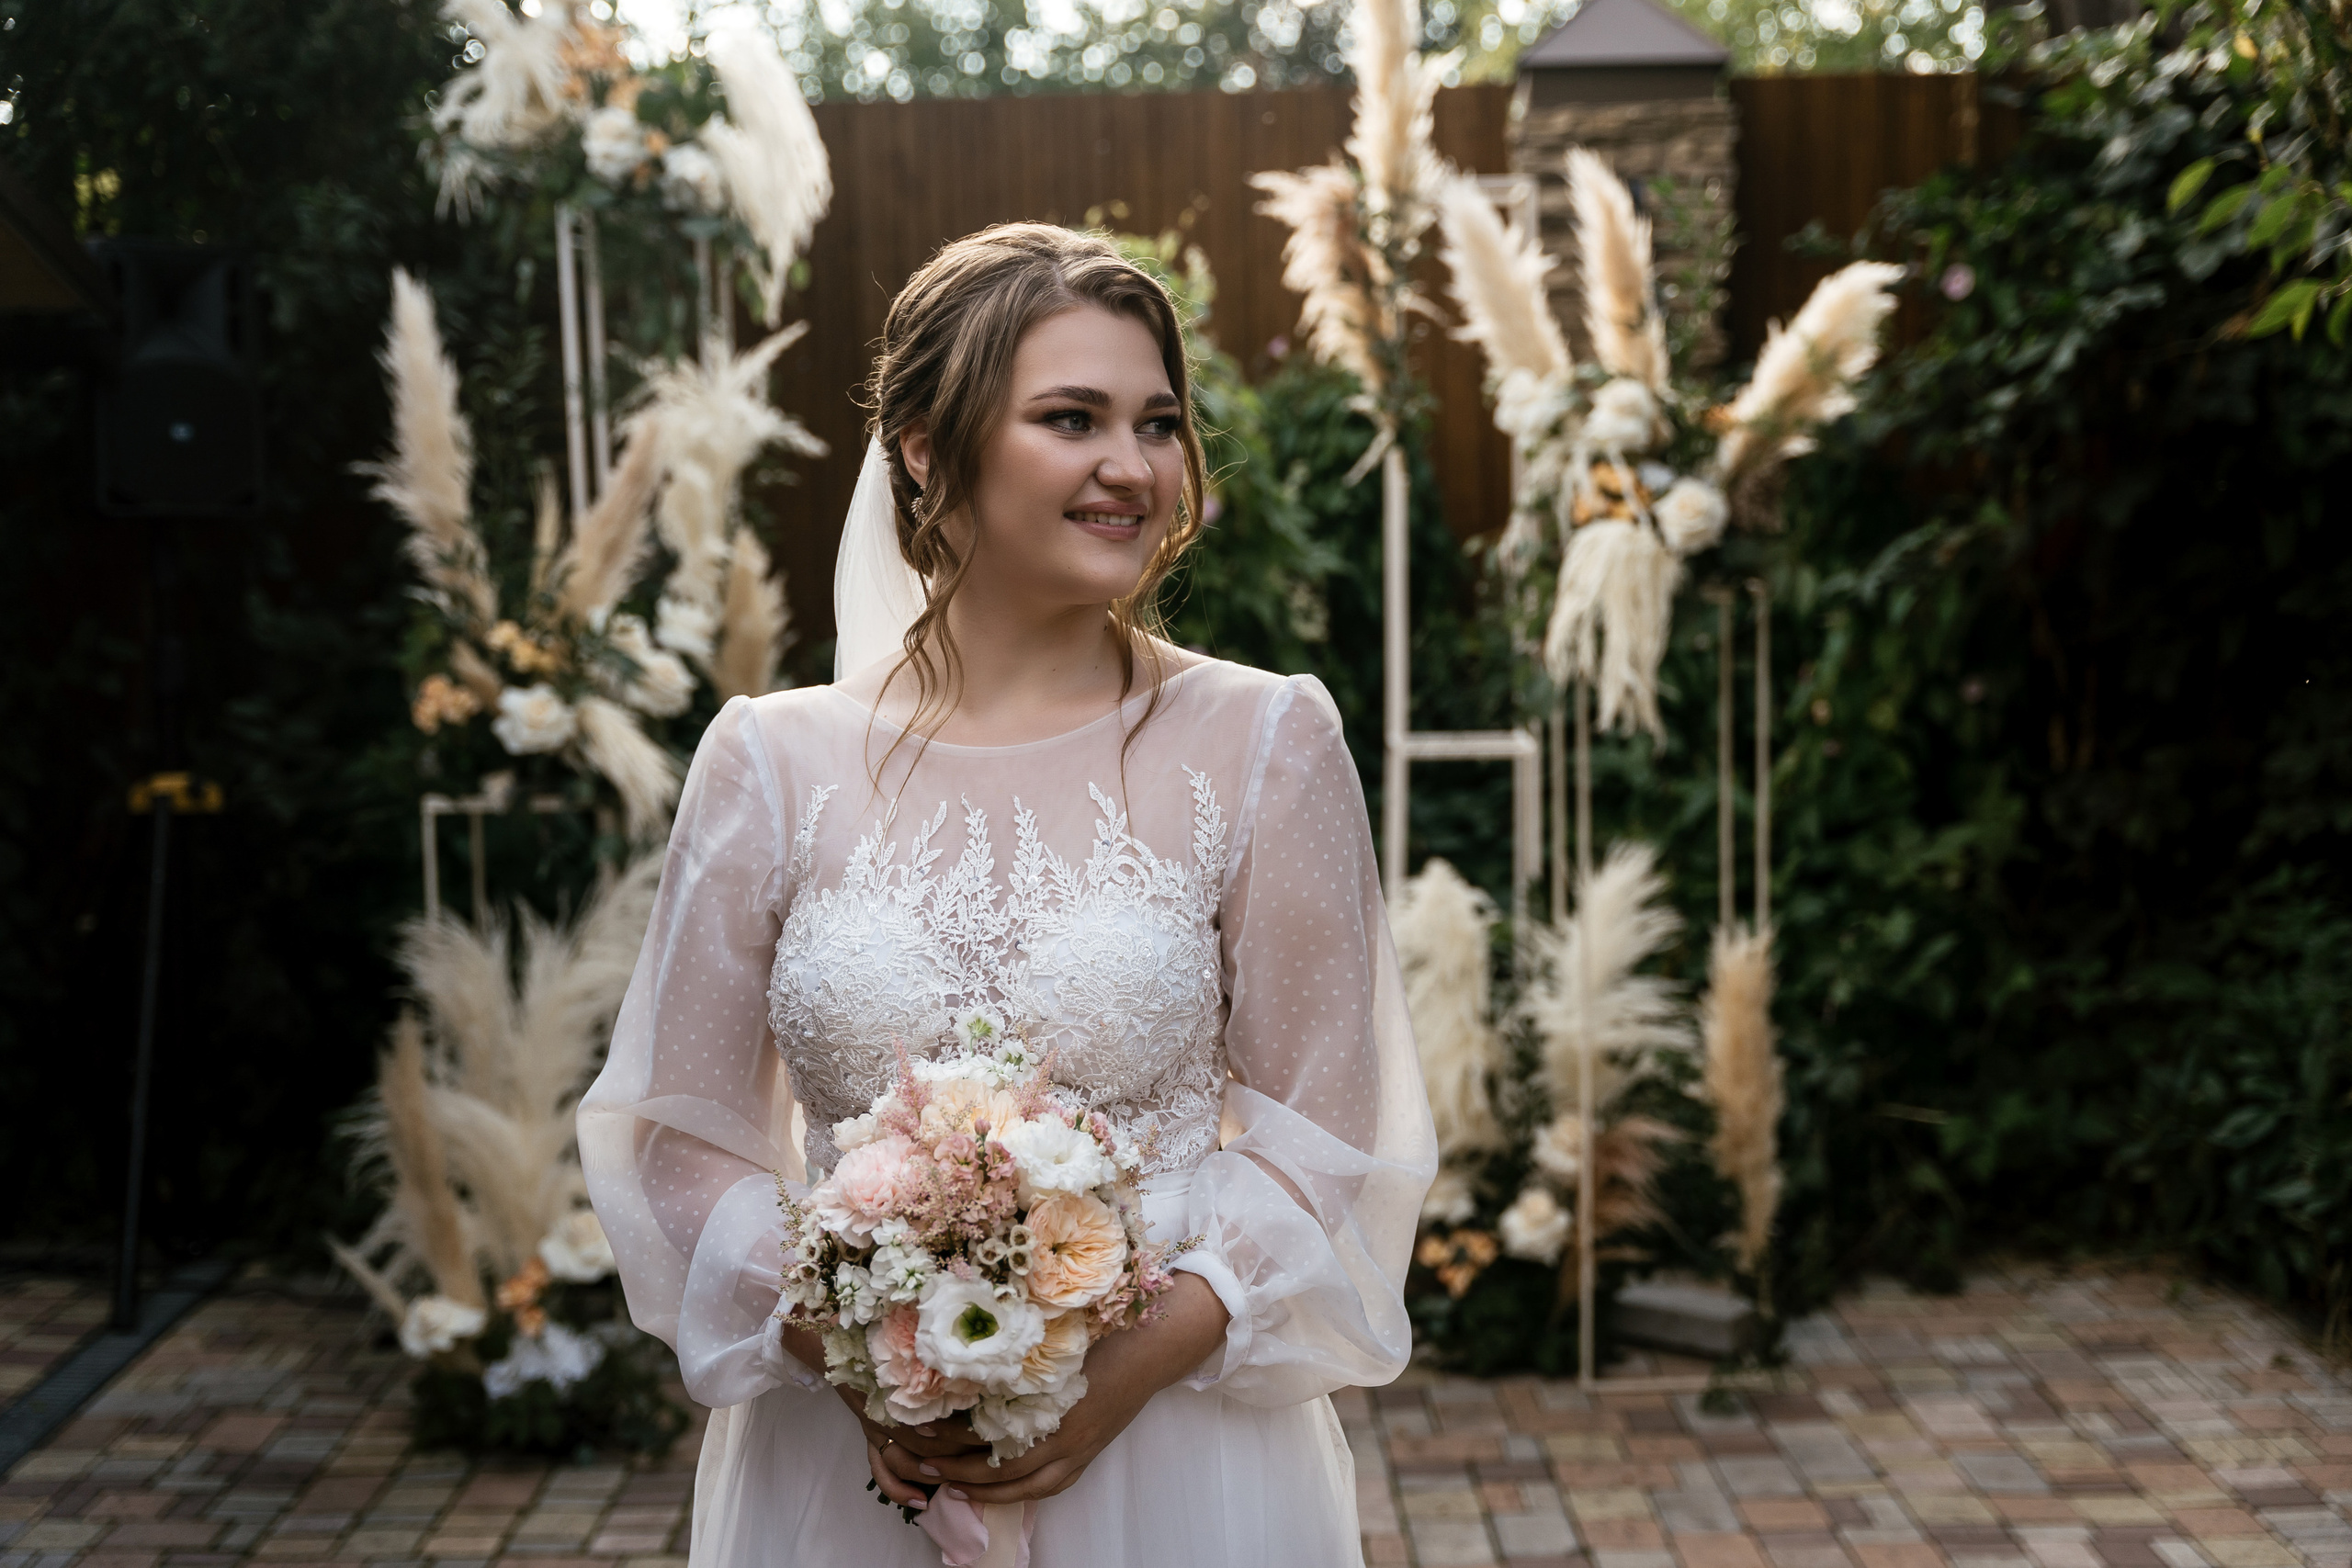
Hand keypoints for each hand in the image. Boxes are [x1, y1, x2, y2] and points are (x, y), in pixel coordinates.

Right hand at [777, 1321, 986, 1509]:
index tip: (998, 1435)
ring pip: (906, 1461)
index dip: (971, 1431)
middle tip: (990, 1461)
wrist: (837, 1341)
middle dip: (961, 1455)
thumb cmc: (883, 1337)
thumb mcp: (916, 1344)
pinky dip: (899, 1490)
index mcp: (907, 1384)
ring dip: (934, 1474)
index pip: (944, 1415)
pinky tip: (922, 1501)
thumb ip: (942, 1359)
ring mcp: (878, 1427)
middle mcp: (892, 1410)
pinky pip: (880, 1471)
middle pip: (929, 1443)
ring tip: (961, 1480)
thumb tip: (985, 1368)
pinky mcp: (870, 1437)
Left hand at [874, 1274, 1229, 1505]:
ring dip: (978, 1487)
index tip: (911, 1425)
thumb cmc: (1105, 1326)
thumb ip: (1013, 1342)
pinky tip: (991, 1489)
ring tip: (943, 1480)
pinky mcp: (1089, 1455)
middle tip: (914, 1460)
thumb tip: (959, 1339)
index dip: (945, 1433)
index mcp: (1046, 1397)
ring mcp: (1078, 1449)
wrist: (1157, 1344)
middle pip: (996, 1466)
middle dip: (952, 1467)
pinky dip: (1015, 1493)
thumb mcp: (1055, 1328)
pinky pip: (1048, 1486)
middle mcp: (1061, 1432)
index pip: (983, 1429)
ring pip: (1020, 1485)